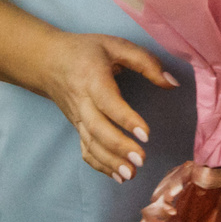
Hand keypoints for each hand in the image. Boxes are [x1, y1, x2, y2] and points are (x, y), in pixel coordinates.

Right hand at [40, 33, 178, 181]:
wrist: (47, 60)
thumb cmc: (86, 51)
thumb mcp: (116, 45)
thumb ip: (146, 62)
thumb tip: (173, 83)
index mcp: (92, 78)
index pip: (108, 102)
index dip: (126, 119)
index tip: (146, 134)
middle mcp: (82, 101)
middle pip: (97, 129)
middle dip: (119, 147)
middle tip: (141, 160)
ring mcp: (78, 118)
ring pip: (90, 144)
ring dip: (110, 162)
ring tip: (131, 175)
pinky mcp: (77, 127)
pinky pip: (85, 150)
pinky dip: (100, 165)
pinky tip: (118, 176)